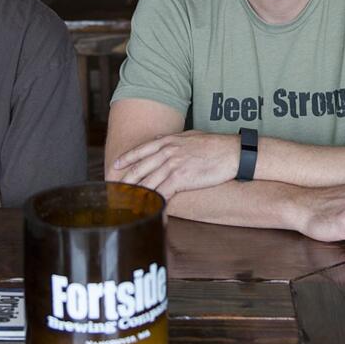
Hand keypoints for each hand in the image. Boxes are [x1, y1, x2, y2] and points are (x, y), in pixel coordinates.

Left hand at [111, 130, 237, 198]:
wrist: (231, 152)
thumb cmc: (214, 144)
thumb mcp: (189, 135)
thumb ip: (171, 138)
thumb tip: (159, 139)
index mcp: (167, 141)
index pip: (140, 150)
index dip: (125, 159)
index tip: (114, 167)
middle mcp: (167, 152)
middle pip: (139, 168)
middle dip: (124, 180)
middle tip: (113, 190)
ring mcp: (172, 165)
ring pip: (147, 182)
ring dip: (134, 194)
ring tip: (124, 203)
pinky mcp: (180, 179)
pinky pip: (161, 193)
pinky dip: (152, 202)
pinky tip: (145, 208)